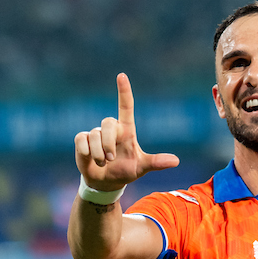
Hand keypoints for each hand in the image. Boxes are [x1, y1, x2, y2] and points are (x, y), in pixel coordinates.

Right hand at [74, 73, 179, 190]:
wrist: (106, 182)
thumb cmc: (126, 170)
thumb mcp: (141, 167)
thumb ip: (156, 162)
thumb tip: (176, 161)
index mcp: (126, 130)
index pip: (126, 106)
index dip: (124, 91)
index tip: (122, 76)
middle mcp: (111, 129)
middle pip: (108, 123)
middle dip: (108, 143)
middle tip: (111, 159)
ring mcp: (95, 133)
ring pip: (94, 135)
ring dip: (99, 154)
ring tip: (103, 163)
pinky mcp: (83, 140)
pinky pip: (81, 140)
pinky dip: (86, 152)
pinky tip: (90, 159)